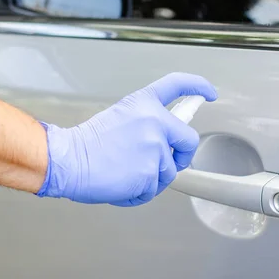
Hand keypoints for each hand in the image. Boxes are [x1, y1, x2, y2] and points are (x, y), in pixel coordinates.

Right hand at [37, 73, 216, 205]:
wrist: (69, 160)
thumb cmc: (88, 143)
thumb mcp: (120, 118)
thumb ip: (147, 123)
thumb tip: (164, 141)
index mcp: (144, 103)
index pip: (177, 85)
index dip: (198, 86)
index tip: (208, 92)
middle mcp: (155, 121)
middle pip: (189, 140)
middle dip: (181, 155)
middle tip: (166, 161)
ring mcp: (155, 148)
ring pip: (169, 171)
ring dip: (151, 178)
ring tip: (125, 172)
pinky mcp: (151, 174)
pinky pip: (153, 190)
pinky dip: (138, 193)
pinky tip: (120, 184)